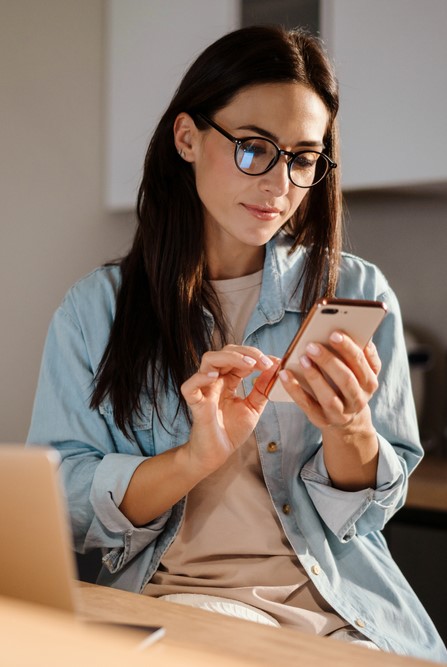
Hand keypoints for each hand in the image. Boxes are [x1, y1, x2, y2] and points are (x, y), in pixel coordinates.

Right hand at [181, 345, 278, 474]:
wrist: (218, 454)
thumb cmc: (232, 430)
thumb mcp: (253, 407)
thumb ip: (262, 388)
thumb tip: (275, 367)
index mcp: (228, 380)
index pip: (239, 357)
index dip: (256, 356)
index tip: (275, 362)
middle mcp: (215, 380)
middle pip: (225, 352)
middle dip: (246, 353)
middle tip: (265, 362)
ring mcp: (204, 390)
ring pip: (209, 360)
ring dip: (230, 358)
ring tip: (249, 364)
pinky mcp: (195, 404)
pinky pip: (189, 386)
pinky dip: (200, 378)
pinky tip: (215, 376)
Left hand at [278, 332, 380, 431]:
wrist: (347, 420)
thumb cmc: (350, 383)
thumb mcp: (361, 371)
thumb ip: (361, 353)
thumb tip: (360, 333)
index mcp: (369, 381)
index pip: (361, 363)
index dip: (348, 348)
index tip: (334, 333)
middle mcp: (358, 399)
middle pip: (346, 380)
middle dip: (329, 361)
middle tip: (312, 345)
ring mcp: (340, 412)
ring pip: (328, 396)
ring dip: (314, 376)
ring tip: (302, 359)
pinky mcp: (321, 419)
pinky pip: (307, 405)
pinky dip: (294, 389)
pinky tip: (284, 374)